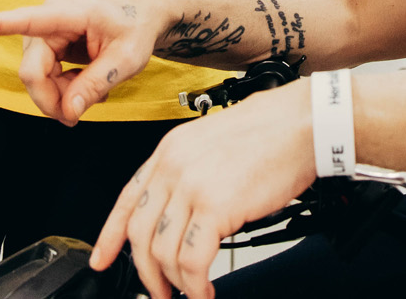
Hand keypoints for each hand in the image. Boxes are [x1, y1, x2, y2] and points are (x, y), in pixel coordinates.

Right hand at [0, 0, 166, 125]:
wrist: (146, 18)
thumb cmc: (137, 29)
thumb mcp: (126, 60)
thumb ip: (95, 84)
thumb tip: (67, 112)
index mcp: (68, 12)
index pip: (26, 20)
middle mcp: (49, 19)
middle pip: (32, 71)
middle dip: (52, 98)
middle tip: (78, 115)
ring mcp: (45, 32)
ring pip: (36, 78)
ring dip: (59, 95)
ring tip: (92, 94)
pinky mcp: (48, 44)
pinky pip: (43, 77)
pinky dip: (62, 89)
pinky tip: (84, 87)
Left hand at [94, 82, 315, 298]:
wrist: (302, 123)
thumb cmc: (271, 132)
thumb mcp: (213, 143)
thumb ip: (190, 175)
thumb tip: (184, 217)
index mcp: (170, 150)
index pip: (126, 199)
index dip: (110, 236)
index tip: (102, 259)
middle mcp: (173, 167)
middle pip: (139, 233)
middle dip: (146, 272)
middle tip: (159, 292)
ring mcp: (191, 186)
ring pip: (163, 252)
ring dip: (174, 283)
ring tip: (190, 294)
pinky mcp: (214, 207)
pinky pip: (192, 261)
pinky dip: (196, 286)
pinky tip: (205, 292)